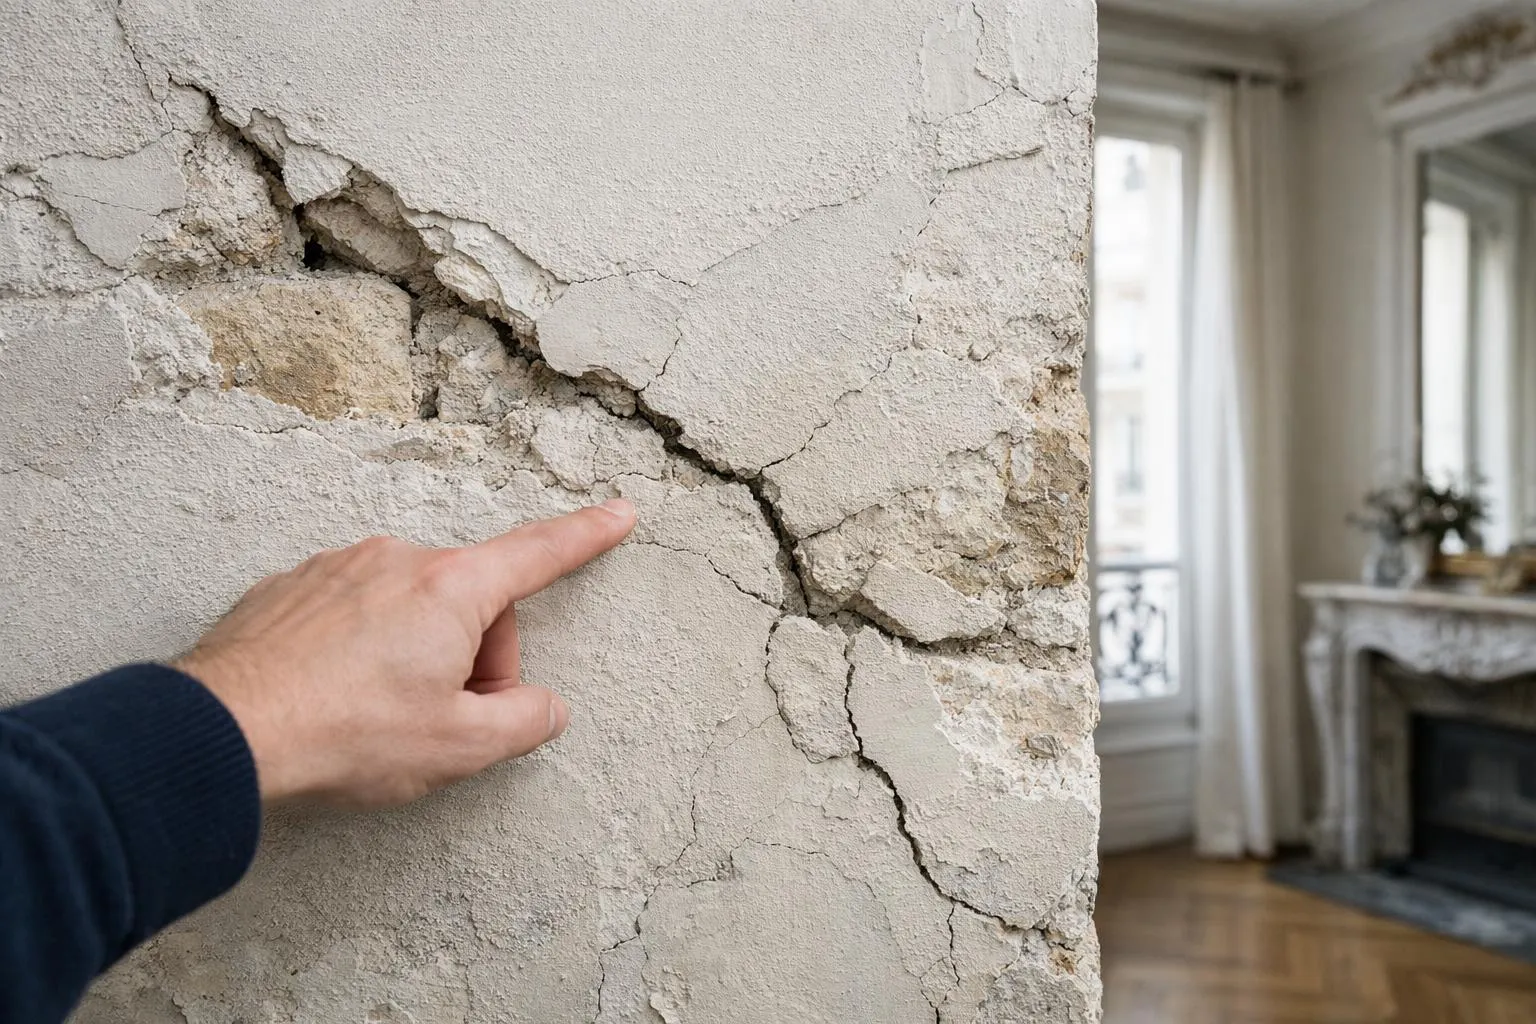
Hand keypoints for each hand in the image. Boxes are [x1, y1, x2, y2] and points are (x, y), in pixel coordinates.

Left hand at [174, 500, 636, 806]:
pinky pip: (353, 610)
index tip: (620, 513)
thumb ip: (522, 722)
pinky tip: (333, 697)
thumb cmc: (346, 735)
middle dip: (473, 658)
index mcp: (450, 589)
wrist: (221, 734)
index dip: (587, 536)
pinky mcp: (290, 587)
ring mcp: (338, 567)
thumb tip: (540, 706)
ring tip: (375, 715)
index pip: (539, 554)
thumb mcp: (457, 747)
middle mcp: (397, 559)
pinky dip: (359, 648)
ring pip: (409, 607)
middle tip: (442, 720)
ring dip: (414, 654)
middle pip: (469, 603)